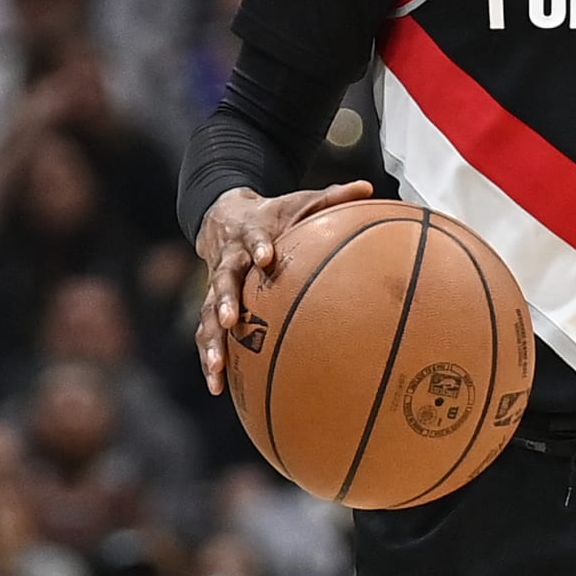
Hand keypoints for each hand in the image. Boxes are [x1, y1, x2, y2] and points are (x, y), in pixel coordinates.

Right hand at [195, 181, 373, 395]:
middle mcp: (228, 263)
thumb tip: (368, 187)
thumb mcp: (299, 202)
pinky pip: (207, 335)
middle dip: (222, 300)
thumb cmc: (273, 216)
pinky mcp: (210, 307)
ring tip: (217, 369)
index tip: (266, 257)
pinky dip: (211, 360)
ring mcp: (216, 287)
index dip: (258, 246)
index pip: (254, 239)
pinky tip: (218, 388)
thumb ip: (331, 198)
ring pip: (207, 316)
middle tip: (228, 319)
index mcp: (250, 235)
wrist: (224, 217)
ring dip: (211, 342)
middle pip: (221, 281)